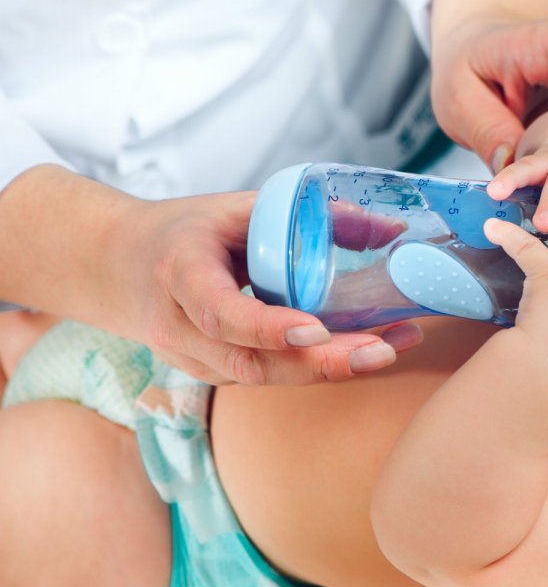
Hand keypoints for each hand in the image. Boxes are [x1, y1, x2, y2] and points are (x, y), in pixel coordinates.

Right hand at [113, 191, 422, 384]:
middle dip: (321, 362)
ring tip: (390, 348)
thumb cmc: (183, 233)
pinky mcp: (215, 374)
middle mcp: (180, 329)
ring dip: (331, 369)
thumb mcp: (232, 208)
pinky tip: (366, 352)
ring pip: (266, 378)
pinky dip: (318, 368)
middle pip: (251, 362)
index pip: (219, 313)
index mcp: (178, 275)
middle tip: (382, 350)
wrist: (117, 268)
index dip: (266, 327)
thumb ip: (302, 213)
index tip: (314, 328)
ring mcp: (195, 360)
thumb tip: (390, 227)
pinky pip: (270, 377)